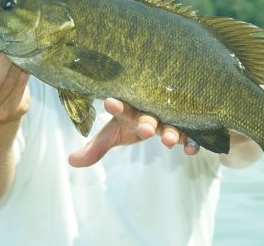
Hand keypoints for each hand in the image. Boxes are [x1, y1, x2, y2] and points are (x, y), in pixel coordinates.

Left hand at [68, 97, 199, 166]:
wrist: (163, 110)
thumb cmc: (134, 122)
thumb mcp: (114, 133)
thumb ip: (96, 147)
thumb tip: (71, 161)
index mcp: (131, 112)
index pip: (121, 108)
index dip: (116, 106)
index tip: (109, 102)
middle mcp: (151, 113)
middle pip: (149, 117)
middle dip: (147, 123)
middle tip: (146, 129)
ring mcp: (170, 119)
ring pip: (172, 125)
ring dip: (172, 132)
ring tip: (170, 140)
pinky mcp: (187, 127)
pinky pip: (191, 134)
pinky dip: (192, 141)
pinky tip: (192, 149)